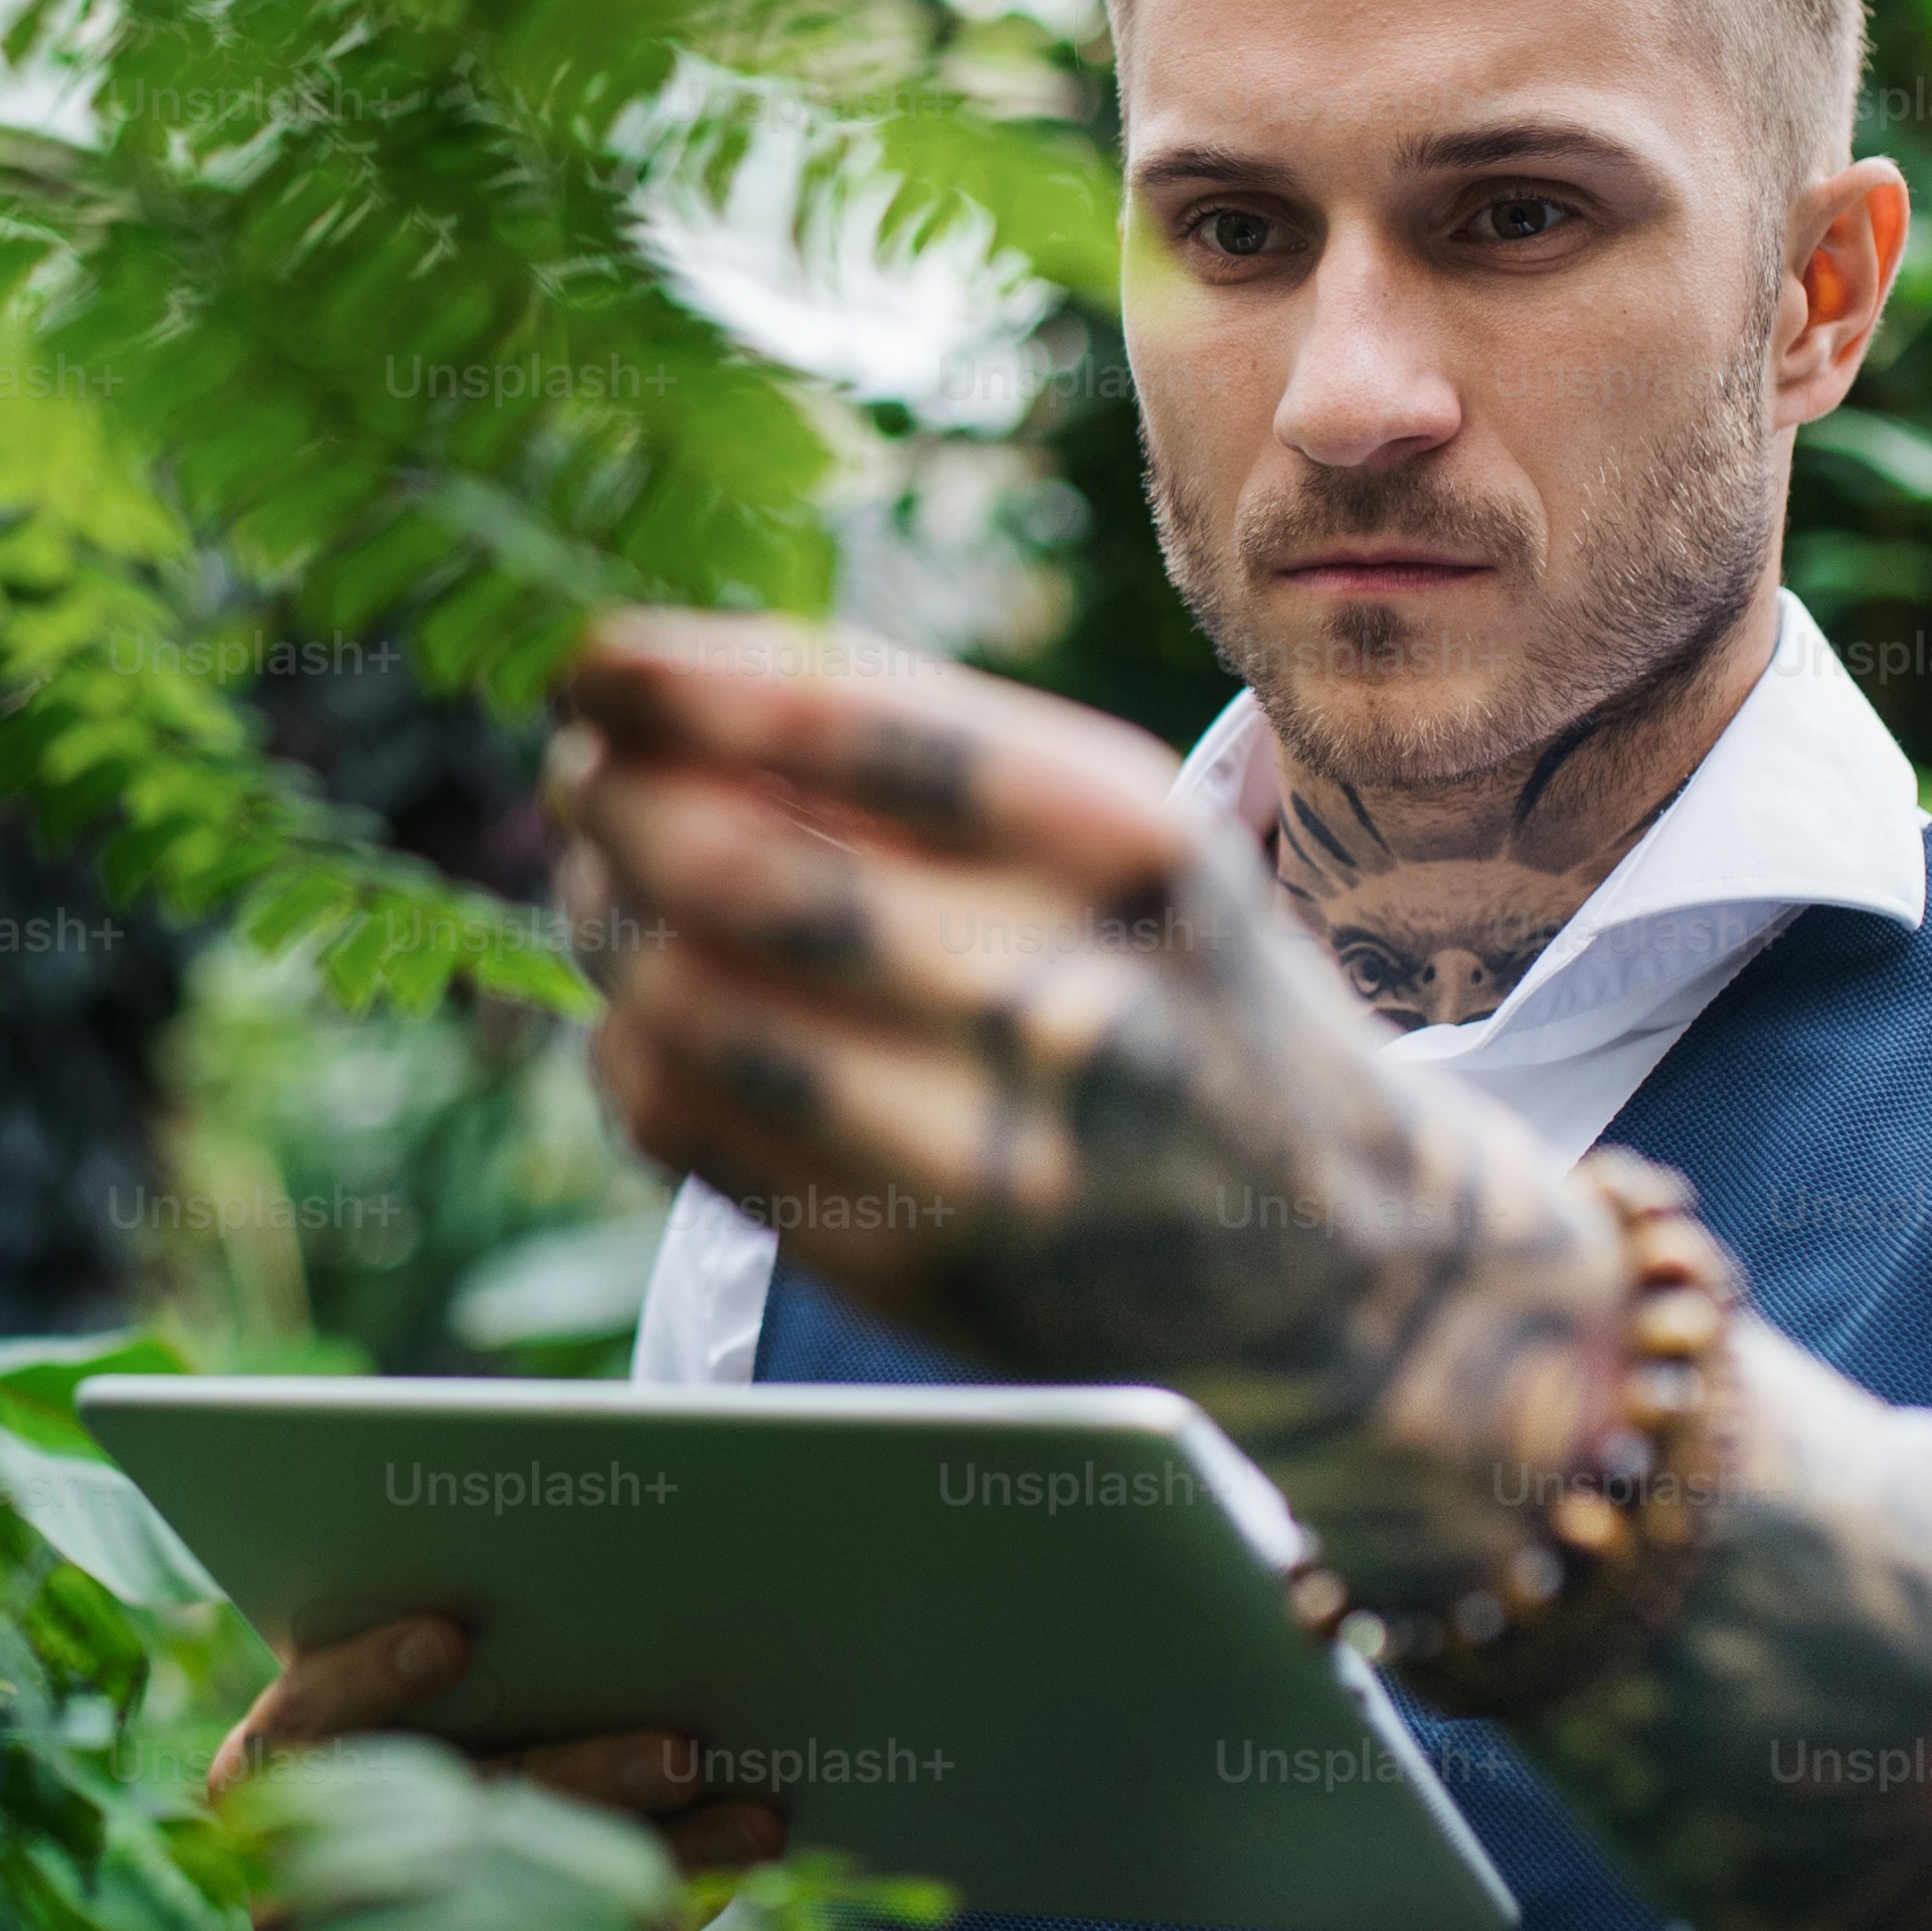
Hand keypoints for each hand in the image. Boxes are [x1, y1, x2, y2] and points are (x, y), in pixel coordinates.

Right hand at [206, 1614, 786, 1930]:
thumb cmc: (408, 1758)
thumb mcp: (396, 1712)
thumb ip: (452, 1664)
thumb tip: (587, 1583)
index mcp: (266, 1784)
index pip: (298, 1728)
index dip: (368, 1680)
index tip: (449, 1636)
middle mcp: (299, 1883)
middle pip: (443, 1822)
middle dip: (577, 1779)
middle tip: (682, 1748)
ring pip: (523, 1907)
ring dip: (648, 1857)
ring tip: (751, 1820)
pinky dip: (653, 1923)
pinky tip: (729, 1882)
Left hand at [550, 611, 1628, 1599]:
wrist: (1354, 1262)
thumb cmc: (1196, 998)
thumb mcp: (1132, 845)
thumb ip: (940, 768)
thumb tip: (688, 690)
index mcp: (1126, 844)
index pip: (862, 729)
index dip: (685, 685)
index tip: (593, 665)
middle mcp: (1064, 993)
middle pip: (742, 874)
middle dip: (613, 808)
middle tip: (577, 780)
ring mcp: (987, 1149)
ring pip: (690, 1012)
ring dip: (604, 931)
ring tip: (600, 885)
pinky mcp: (919, 1265)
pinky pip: (696, 1136)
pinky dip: (630, 1051)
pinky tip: (644, 1012)